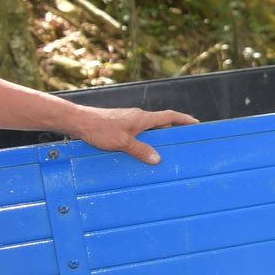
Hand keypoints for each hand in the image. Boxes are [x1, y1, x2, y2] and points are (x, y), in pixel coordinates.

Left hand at [67, 105, 193, 164]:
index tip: (196, 123)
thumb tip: (157, 159)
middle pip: (160, 123)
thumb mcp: (122, 143)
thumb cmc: (100, 129)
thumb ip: (141, 151)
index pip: (170, 116)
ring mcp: (127, 120)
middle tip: (178, 141)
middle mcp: (137, 117)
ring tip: (158, 150)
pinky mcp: (118, 125)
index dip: (184, 119)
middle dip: (170, 131)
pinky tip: (137, 149)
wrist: (78, 121)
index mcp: (143, 118)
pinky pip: (137, 131)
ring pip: (147, 128)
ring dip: (154, 137)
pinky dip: (142, 139)